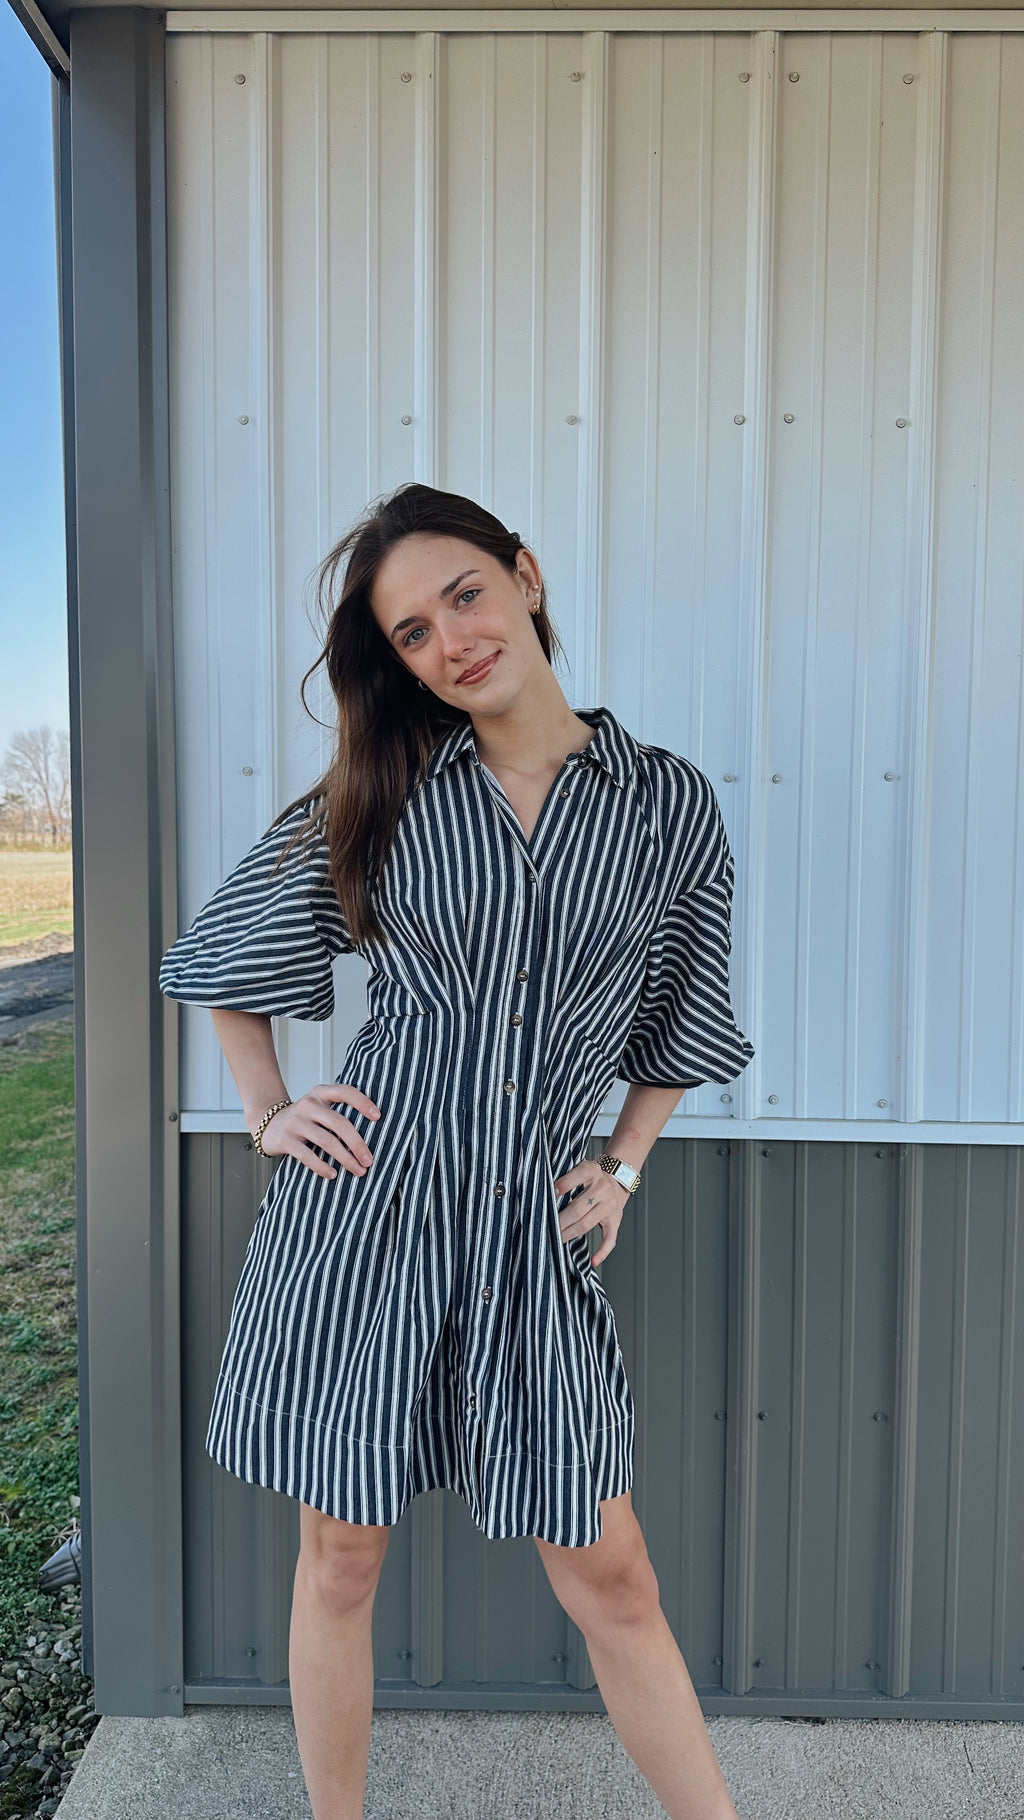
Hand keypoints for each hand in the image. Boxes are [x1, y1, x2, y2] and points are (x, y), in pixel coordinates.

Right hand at [258, 1082, 380, 1180]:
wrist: (267, 1124)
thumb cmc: (303, 1119)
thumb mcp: (318, 1107)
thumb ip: (338, 1112)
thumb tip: (372, 1134)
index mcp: (320, 1093)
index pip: (345, 1092)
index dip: (363, 1102)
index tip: (378, 1117)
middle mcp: (308, 1105)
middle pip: (339, 1123)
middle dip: (358, 1144)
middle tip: (369, 1160)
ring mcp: (296, 1122)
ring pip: (327, 1141)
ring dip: (345, 1159)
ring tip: (357, 1170)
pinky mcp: (286, 1140)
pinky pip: (308, 1155)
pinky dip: (322, 1166)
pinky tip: (333, 1174)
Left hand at [551, 1161, 628, 1266]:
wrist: (617, 1181)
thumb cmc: (591, 1178)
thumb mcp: (580, 1168)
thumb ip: (565, 1176)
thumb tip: (542, 1191)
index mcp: (593, 1171)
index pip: (579, 1175)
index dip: (564, 1184)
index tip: (550, 1193)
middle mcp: (603, 1188)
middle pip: (578, 1208)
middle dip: (560, 1220)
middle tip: (545, 1228)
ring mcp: (610, 1206)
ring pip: (587, 1224)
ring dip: (569, 1234)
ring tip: (556, 1239)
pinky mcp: (615, 1220)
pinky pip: (610, 1239)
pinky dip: (602, 1252)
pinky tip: (593, 1260)